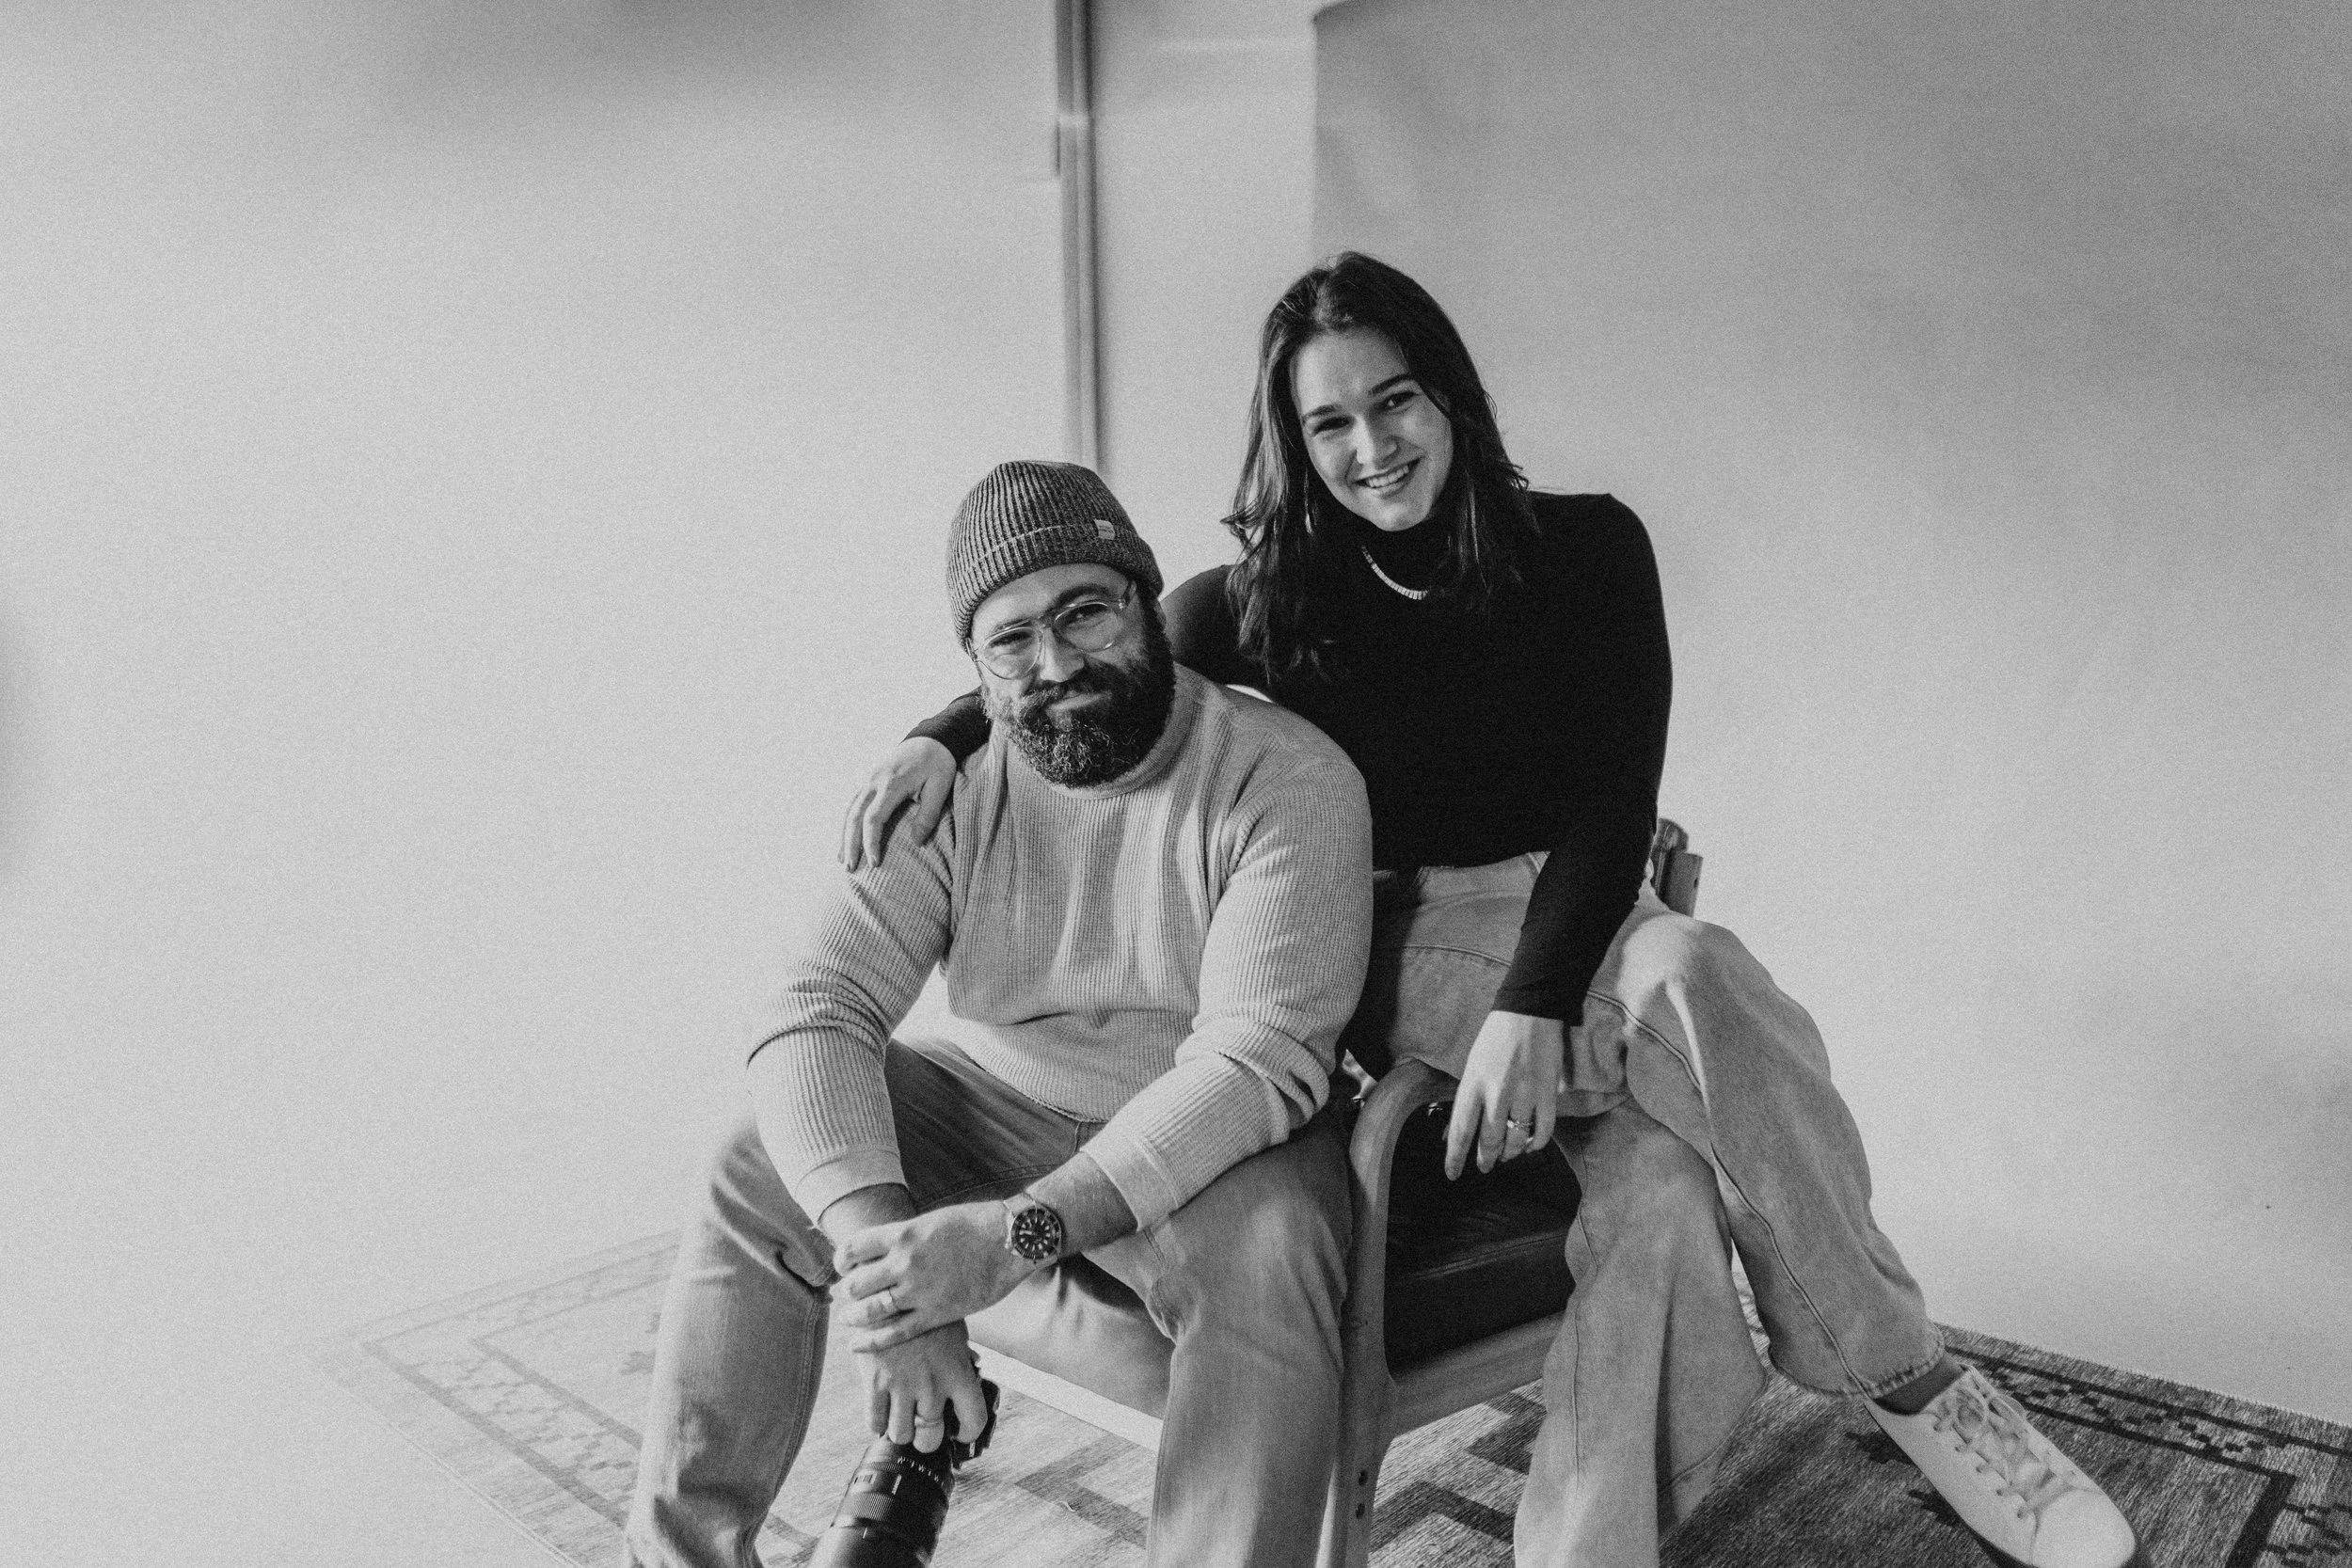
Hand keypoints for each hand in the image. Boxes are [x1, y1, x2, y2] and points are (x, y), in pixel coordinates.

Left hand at [831, 1201, 1034, 1353]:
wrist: (1012, 1240)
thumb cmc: (975, 1225)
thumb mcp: (932, 1221)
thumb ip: (905, 1237)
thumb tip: (882, 1248)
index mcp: (903, 1233)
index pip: (853, 1248)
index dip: (842, 1260)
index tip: (844, 1266)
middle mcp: (906, 1262)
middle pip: (856, 1283)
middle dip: (846, 1292)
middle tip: (846, 1296)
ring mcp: (920, 1290)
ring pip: (870, 1310)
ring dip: (853, 1317)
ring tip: (849, 1319)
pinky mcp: (936, 1314)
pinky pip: (895, 1333)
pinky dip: (871, 1341)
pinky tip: (857, 1344)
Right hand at [839, 738, 957, 871]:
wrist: (931, 738)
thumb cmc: (938, 763)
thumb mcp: (940, 787)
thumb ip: (928, 815)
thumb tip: (916, 842)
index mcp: (892, 783)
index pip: (874, 818)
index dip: (871, 842)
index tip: (874, 863)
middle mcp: (875, 781)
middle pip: (854, 816)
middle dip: (850, 844)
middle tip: (850, 869)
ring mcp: (869, 780)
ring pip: (849, 810)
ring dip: (844, 836)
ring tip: (841, 860)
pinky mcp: (869, 781)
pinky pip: (852, 804)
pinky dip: (847, 823)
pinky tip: (845, 840)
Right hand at [855, 1319, 991, 1451]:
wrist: (889, 1290)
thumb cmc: (924, 1308)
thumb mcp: (954, 1328)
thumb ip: (963, 1354)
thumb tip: (974, 1367)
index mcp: (957, 1371)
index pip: (974, 1419)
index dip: (968, 1432)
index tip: (959, 1432)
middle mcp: (932, 1385)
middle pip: (930, 1437)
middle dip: (926, 1438)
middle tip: (922, 1428)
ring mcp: (902, 1386)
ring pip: (901, 1435)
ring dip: (901, 1430)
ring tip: (900, 1417)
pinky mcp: (875, 1383)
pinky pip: (874, 1422)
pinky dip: (877, 1423)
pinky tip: (881, 1411)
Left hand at [1444, 1010, 1564, 1179]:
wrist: (1529, 1011)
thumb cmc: (1495, 1039)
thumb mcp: (1472, 1066)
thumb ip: (1467, 1098)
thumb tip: (1455, 1131)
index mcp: (1473, 1084)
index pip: (1460, 1131)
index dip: (1455, 1157)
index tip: (1452, 1174)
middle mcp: (1497, 1092)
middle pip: (1489, 1141)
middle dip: (1485, 1159)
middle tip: (1484, 1166)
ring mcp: (1524, 1093)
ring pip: (1515, 1139)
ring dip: (1509, 1153)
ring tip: (1506, 1156)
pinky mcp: (1547, 1092)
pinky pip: (1543, 1130)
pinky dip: (1536, 1143)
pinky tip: (1530, 1146)